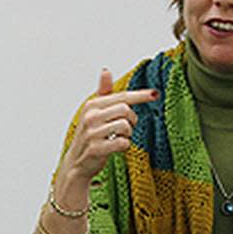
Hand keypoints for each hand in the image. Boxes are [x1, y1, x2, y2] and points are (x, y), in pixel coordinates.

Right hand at [56, 68, 157, 192]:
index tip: (155, 94)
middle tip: (127, 126)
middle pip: (125, 110)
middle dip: (132, 119)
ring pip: (125, 126)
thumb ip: (103, 92)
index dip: (140, 95)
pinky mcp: (96, 148)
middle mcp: (90, 117)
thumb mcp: (95, 112)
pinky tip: (116, 147)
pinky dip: (124, 146)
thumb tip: (106, 70)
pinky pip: (122, 143)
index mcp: (92, 105)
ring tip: (119, 137)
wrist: (77, 163)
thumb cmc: (90, 135)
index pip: (121, 96)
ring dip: (128, 134)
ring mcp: (92, 133)